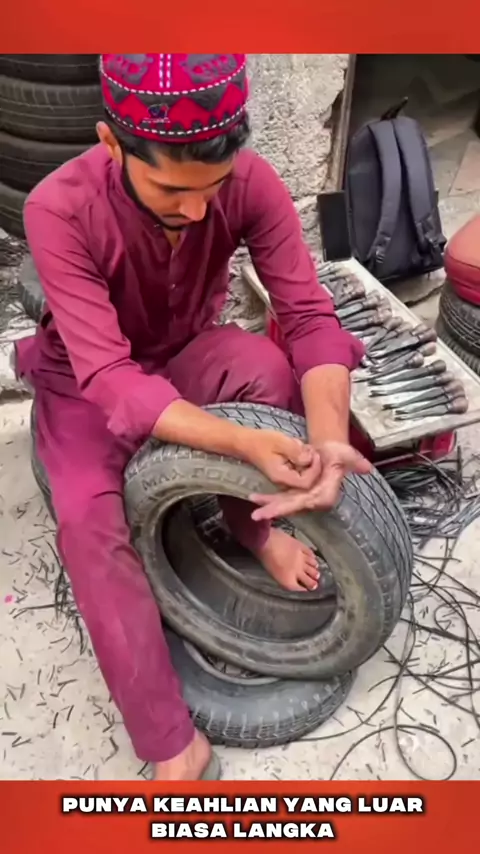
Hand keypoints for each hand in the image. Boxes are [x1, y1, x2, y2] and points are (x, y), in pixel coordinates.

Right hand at [245, 429, 321, 490]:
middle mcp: (284, 482)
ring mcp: (285, 479)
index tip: (314, 454)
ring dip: (308, 462)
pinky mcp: (286, 474)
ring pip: (305, 476)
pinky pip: (299, 472)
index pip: (306, 483)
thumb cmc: (262, 441)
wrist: (246, 443)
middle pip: (307, 481)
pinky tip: (300, 449)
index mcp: (282, 477)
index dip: (315, 470)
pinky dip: (303, 461)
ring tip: (304, 447)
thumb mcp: (280, 442)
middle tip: (310, 449)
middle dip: (313, 466)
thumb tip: (310, 459)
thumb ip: (296, 452)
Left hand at [249, 440, 371, 520]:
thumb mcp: (347, 455)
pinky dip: (269, 500)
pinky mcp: (295, 494)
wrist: (329, 451)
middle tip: (257, 515)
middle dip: (275, 510)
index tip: (281, 508)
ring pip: (284, 505)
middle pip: (292, 506)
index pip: (308, 502)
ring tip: (253, 512)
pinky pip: (281, 499)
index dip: (294, 505)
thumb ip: (356, 462)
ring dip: (268, 507)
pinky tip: (255, 500)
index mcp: (325, 495)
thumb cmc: (338, 453)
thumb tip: (367, 468)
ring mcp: (303, 498)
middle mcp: (314, 500)